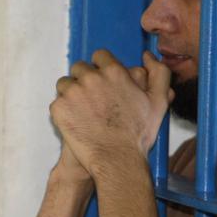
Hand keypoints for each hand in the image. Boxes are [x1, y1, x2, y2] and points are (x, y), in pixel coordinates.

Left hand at [50, 50, 170, 177]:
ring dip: (72, 93)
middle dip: (85, 80)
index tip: (103, 82)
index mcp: (113, 72)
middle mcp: (91, 78)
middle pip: (80, 68)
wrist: (117, 160)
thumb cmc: (138, 133)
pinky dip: (64, 110)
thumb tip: (147, 56)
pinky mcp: (59, 108)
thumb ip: (159, 73)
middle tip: (93, 99)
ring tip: (83, 110)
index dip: (101, 68)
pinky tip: (76, 121)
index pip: (99, 56)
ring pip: (65, 83)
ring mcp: (72, 93)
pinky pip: (57, 102)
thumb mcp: (159, 101)